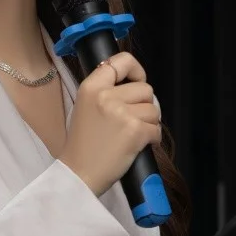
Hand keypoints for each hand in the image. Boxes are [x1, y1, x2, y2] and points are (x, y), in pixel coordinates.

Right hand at [62, 50, 162, 197]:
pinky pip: (156, 129)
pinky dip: (152, 139)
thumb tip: (134, 85)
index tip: (137, 82)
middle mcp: (106, 96)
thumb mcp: (84, 107)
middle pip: (145, 89)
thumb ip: (105, 92)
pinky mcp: (135, 131)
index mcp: (91, 86)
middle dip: (144, 106)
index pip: (122, 61)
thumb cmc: (83, 145)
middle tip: (131, 121)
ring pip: (154, 110)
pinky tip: (138, 146)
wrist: (79, 174)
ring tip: (132, 136)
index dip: (137, 70)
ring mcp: (122, 113)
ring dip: (149, 124)